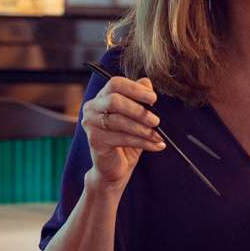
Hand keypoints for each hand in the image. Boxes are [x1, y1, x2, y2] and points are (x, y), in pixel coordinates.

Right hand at [81, 75, 164, 189]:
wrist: (115, 168)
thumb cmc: (126, 140)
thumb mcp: (137, 118)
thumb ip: (140, 99)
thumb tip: (146, 82)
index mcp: (102, 97)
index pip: (115, 83)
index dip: (135, 89)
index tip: (153, 98)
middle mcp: (92, 107)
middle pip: (115, 100)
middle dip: (139, 110)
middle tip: (156, 121)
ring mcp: (91, 124)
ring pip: (119, 121)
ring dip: (143, 129)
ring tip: (158, 135)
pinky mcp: (95, 140)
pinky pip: (122, 138)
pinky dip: (143, 142)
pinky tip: (156, 145)